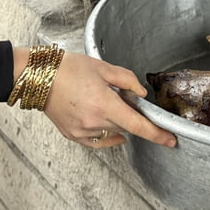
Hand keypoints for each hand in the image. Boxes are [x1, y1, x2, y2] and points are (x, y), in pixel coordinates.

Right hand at [24, 49, 175, 149]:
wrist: (37, 76)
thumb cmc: (68, 68)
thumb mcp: (102, 67)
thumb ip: (126, 80)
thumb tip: (141, 94)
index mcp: (104, 104)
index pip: (138, 125)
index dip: (157, 134)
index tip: (171, 140)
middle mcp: (93, 122)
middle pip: (125, 126)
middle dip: (132, 116)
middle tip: (125, 99)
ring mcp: (82, 131)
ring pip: (111, 132)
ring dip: (117, 122)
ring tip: (106, 103)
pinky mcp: (72, 135)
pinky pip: (97, 141)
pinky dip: (108, 137)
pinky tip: (113, 131)